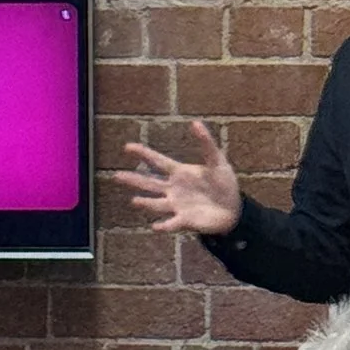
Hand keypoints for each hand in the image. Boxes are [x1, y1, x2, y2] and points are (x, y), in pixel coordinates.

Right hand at [114, 122, 243, 238]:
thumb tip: (195, 122)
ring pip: (156, 204)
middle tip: (116, 176)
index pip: (157, 161)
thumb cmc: (224, 184)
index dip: (143, 153)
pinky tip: (155, 226)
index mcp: (179, 173)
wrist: (233, 210)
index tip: (127, 147)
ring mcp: (177, 205)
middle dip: (133, 180)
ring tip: (134, 201)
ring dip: (145, 203)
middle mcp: (173, 189)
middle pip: (149, 183)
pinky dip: (163, 226)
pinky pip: (171, 223)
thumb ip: (206, 143)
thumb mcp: (217, 161)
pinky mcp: (185, 221)